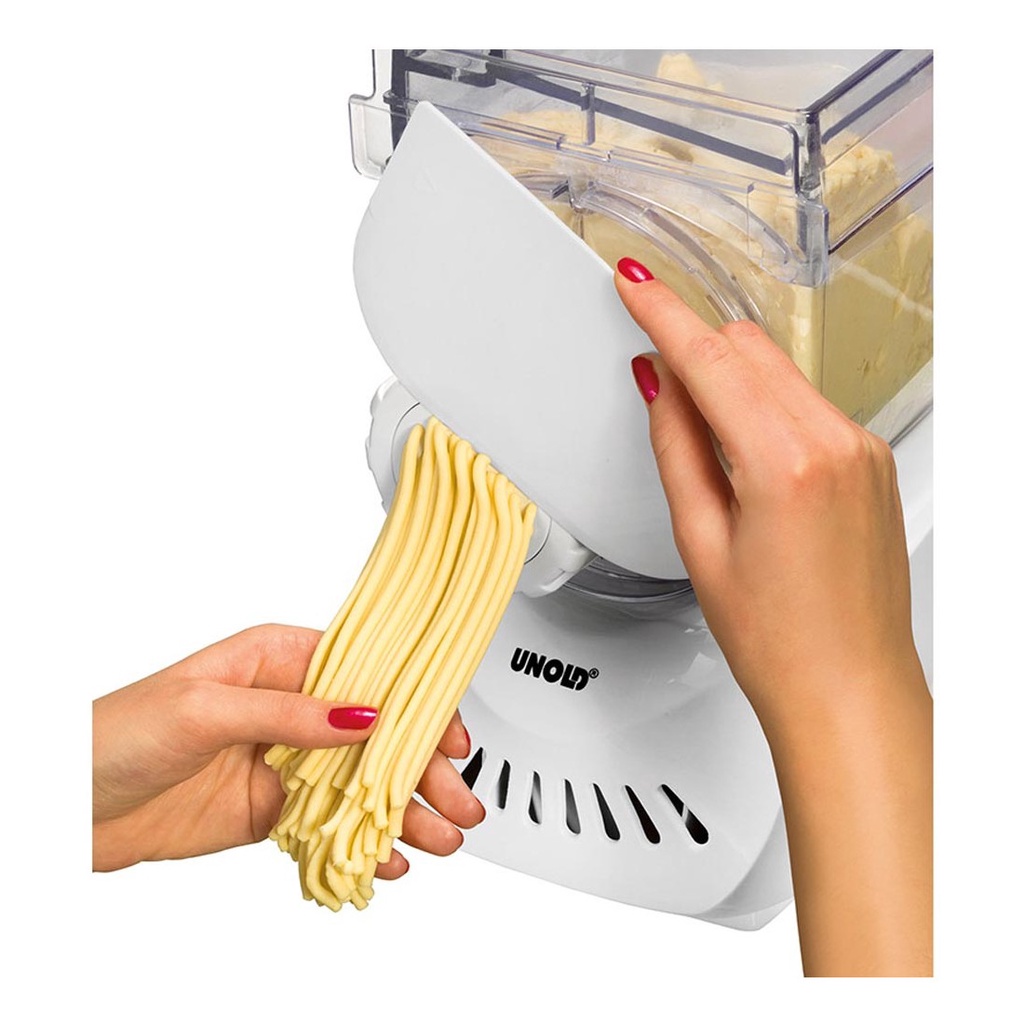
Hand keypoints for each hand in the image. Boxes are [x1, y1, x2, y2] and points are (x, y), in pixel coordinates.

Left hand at [93, 624, 483, 875]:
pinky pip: (330, 823)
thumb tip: (363, 714)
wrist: (65, 805)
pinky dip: (361, 841)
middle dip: (421, 769)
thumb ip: (289, 714)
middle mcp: (290, 706)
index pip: (368, 673)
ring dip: (402, 810)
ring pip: (360, 781)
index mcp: (280, 659)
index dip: (415, 704)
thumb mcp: (206, 709)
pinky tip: (387, 858)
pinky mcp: (271, 807)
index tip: (450, 736)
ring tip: (442, 838)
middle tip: (459, 801)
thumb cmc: (120, 733)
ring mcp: (283, 759)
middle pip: (375, 734)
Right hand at [616, 257, 931, 976]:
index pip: (710, 359)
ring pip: (781, 372)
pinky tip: (745, 454)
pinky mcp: (873, 463)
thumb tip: (662, 386)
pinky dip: (767, 408)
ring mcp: (863, 451)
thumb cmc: (779, 641)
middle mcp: (837, 443)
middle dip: (697, 348)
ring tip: (702, 440)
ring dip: (732, 380)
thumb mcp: (701, 542)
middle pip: (750, 350)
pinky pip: (809, 404)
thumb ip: (678, 447)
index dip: (663, 313)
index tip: (636, 283)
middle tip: (655, 379)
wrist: (848, 690)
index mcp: (786, 462)